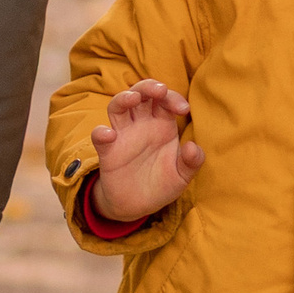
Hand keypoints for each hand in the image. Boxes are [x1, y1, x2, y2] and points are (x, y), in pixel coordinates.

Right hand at [93, 79, 202, 222]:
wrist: (137, 206)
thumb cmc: (161, 184)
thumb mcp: (181, 176)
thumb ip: (191, 162)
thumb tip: (193, 147)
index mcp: (162, 124)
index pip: (165, 100)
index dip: (173, 98)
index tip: (183, 109)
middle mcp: (141, 124)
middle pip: (141, 93)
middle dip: (149, 87)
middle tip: (160, 90)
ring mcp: (123, 135)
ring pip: (118, 106)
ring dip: (124, 98)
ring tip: (134, 98)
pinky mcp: (108, 151)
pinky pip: (100, 137)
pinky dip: (101, 132)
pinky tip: (109, 134)